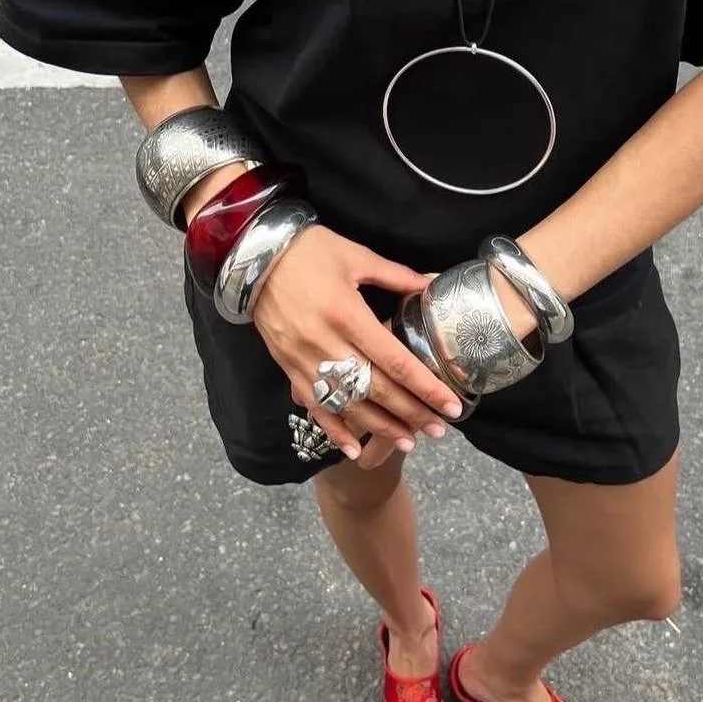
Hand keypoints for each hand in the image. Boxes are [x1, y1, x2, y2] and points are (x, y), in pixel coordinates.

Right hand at [249, 226, 463, 459]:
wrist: (252, 256)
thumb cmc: (308, 251)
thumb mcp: (356, 255)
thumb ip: (397, 276)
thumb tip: (434, 282)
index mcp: (348, 315)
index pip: (394, 361)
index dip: (425, 387)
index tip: (450, 405)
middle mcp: (325, 344)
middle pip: (375, 389)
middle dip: (411, 414)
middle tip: (440, 430)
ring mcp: (303, 360)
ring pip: (347, 404)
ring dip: (379, 428)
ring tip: (408, 442)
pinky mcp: (287, 367)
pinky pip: (313, 405)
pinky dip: (334, 430)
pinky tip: (354, 450)